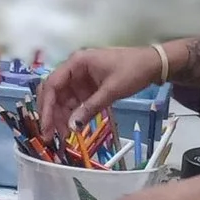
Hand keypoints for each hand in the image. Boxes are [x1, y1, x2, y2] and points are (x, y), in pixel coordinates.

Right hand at [40, 43, 164, 132]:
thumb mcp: (111, 91)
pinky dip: (74, 114)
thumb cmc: (132, 70)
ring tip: (63, 136)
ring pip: (63, 99)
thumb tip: (72, 127)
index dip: (47, 107)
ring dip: (61, 117)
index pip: (53, 85)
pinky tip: (74, 127)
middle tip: (50, 136)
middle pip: (54, 92)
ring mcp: (81, 78)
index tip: (46, 127)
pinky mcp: (88, 86)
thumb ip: (90, 108)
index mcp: (76, 62)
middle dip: (51, 114)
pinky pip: (75, 101)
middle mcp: (75, 69)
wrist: (153, 64)